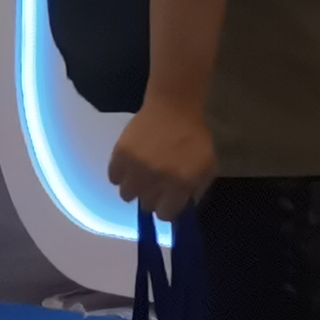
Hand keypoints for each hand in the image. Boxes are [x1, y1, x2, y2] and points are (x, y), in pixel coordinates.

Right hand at [108, 95, 215, 215]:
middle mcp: (158, 178)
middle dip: (152, 197)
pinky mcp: (121, 154)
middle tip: (155, 184)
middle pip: (146, 205)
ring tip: (141, 174)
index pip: (166, 214)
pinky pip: (113, 177)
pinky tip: (131, 163)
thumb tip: (182, 211)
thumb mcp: (207, 165)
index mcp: (182, 181)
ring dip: (134, 187)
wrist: (174, 105)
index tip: (166, 200)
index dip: (167, 208)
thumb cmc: (193, 136)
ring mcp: (137, 166)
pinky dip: (120, 173)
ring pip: (127, 195)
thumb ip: (196, 190)